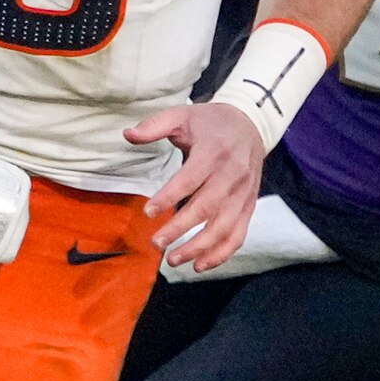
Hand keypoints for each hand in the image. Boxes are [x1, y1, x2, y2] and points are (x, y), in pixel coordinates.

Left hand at [125, 99, 268, 272]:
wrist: (251, 125)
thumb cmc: (211, 123)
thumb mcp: (183, 115)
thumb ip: (155, 125)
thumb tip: (127, 135)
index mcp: (213, 152)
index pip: (191, 179)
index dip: (170, 197)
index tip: (149, 213)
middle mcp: (231, 175)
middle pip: (206, 207)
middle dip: (180, 229)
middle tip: (156, 242)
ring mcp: (242, 194)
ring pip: (223, 227)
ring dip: (199, 247)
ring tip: (173, 259)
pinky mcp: (249, 206)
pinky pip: (238, 235)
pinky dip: (221, 254)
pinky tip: (199, 265)